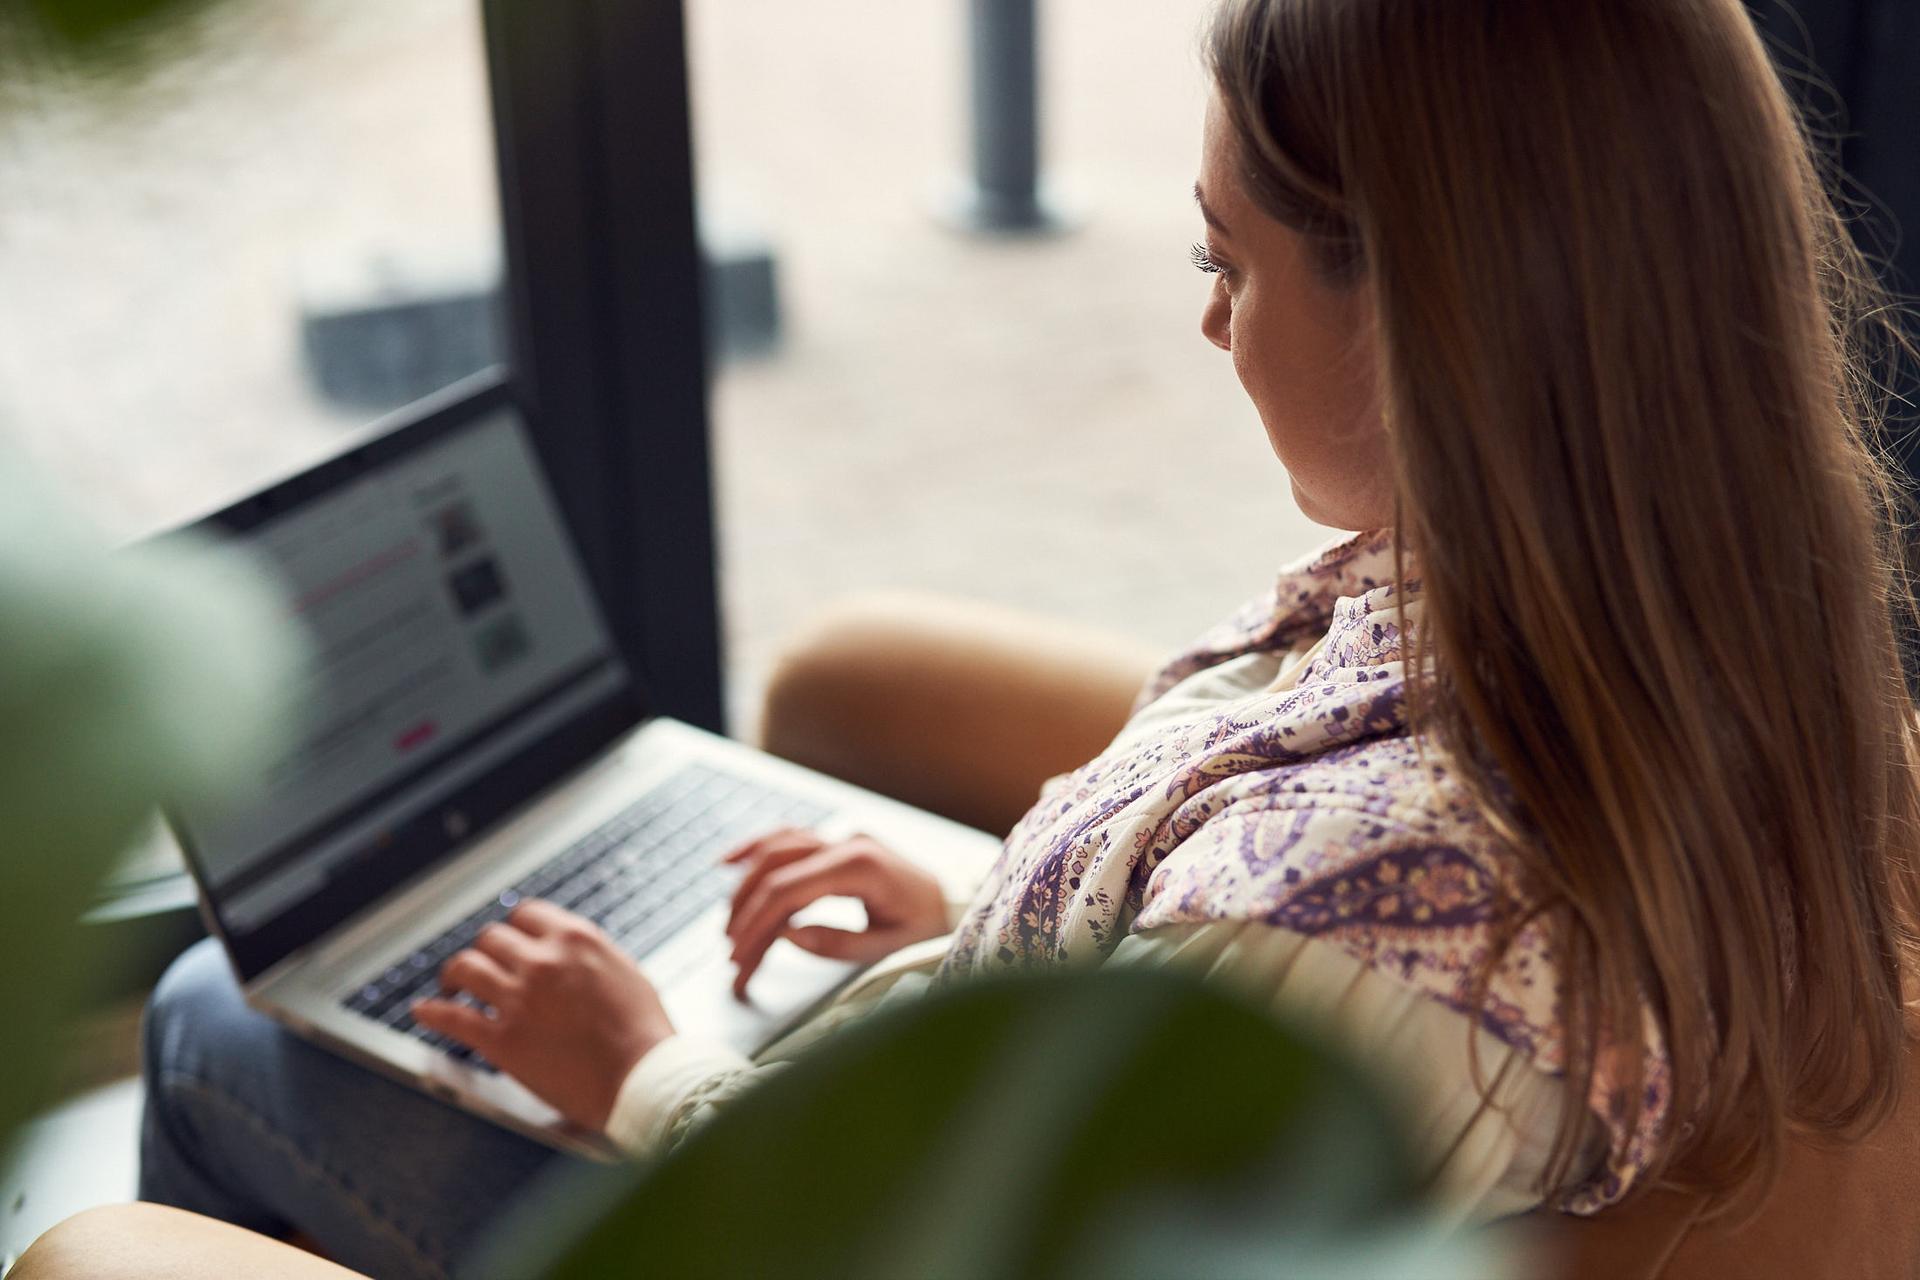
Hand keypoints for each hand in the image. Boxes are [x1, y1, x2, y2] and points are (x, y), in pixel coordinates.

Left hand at [412, 899, 673, 1132]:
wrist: (643, 1078)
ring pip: (466, 968)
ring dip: (454, 975)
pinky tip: (422, 1011)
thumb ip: (590, 955)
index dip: (513, 928)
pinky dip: (431, 1012)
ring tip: (450, 986)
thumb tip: (569, 949)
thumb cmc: (644, 1032)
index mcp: (575, 939)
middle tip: (482, 966)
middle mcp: (542, 961)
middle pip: (491, 939)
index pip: (525, 914)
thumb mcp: (625, 970)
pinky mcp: (502, 1040)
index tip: (509, 941)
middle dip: (486, 952)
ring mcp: (518, 999)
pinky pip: (453, 1018)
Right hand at [723, 829, 948, 997]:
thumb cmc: (926, 927)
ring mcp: (842, 837)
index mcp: (860, 867)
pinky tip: (729, 861)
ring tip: (725, 916)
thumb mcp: (888, 946)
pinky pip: (789, 837)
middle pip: (775, 866)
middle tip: (729, 946)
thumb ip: (837, 944)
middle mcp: (847, 843)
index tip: (738, 953)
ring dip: (745, 879)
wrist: (954, 901)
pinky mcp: (838, 842)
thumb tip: (787, 935)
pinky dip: (757, 848)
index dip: (758, 922)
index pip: (790, 890)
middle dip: (746, 907)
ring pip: (777, 847)